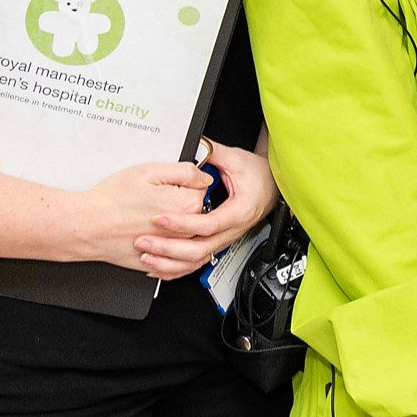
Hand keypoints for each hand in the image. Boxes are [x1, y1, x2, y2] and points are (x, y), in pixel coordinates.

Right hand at [76, 161, 223, 274]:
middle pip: (198, 213)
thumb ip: (184, 171)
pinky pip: (176, 258)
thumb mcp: (150, 172)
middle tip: (157, 199)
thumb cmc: (111, 200)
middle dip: (182, 203)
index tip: (170, 184)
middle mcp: (184, 231)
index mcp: (186, 205)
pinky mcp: (159, 263)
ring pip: (188, 235)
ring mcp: (172, 249)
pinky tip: (155, 237)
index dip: (186, 183)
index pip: (204, 189)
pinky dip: (170, 248)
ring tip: (152, 216)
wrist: (86, 226)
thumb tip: (204, 175)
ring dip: (178, 226)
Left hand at [132, 144, 277, 279]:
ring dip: (169, 262)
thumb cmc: (258, 175)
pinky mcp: (218, 242)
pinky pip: (196, 262)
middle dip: (168, 248)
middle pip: (199, 250)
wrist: (272, 186)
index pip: (208, 224)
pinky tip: (157, 267)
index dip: (181, 224)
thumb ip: (213, 153)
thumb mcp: (236, 160)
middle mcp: (232, 230)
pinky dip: (175, 268)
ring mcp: (225, 239)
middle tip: (144, 241)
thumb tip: (195, 148)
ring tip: (146, 256)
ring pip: (196, 261)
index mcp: (239, 211)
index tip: (159, 218)